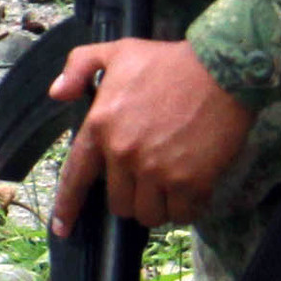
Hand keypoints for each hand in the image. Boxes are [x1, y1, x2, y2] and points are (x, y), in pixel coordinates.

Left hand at [49, 37, 253, 233]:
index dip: (67, 207)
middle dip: (132, 196)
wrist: (223, 68)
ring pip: (148, 214)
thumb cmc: (170, 61)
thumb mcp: (118, 51)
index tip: (62, 229)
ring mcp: (157, 170)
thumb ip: (80, 66)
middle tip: (150, 177)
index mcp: (101, 126)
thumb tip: (57, 94)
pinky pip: (181, 214)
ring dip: (158, 205)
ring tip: (172, 184)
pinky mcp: (190, 181)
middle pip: (118, 203)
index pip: (76, 177)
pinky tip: (193, 190)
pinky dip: (187, 208)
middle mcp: (123, 153)